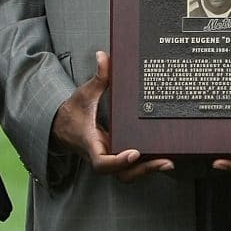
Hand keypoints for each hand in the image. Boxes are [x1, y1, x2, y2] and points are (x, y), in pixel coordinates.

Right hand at [51, 50, 171, 180]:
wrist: (62, 126)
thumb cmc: (74, 112)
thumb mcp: (85, 93)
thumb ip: (98, 77)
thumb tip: (104, 55)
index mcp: (91, 143)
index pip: (102, 162)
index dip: (118, 161)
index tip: (134, 153)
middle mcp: (102, 154)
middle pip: (121, 174)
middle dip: (143, 170)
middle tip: (164, 161)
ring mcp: (110, 158)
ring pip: (127, 174)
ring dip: (148, 170)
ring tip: (168, 161)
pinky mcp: (116, 156)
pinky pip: (131, 167)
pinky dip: (146, 165)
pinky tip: (163, 157)